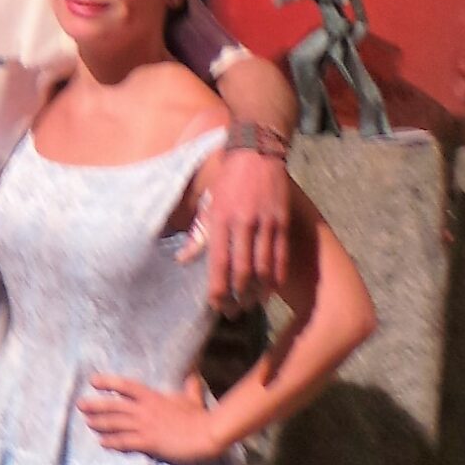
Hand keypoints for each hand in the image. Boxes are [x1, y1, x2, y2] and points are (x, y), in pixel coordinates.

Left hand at [78, 373, 220, 464]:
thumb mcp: (193, 398)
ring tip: (88, 423)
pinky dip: (111, 442)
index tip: (93, 381)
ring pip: (115, 423)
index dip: (108, 382)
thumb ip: (189, 386)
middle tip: (80, 405)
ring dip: (99, 423)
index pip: (126, 386)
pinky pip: (125, 442)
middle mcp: (145, 410)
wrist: (207, 434)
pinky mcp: (148, 442)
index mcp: (153, 397)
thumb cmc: (200, 416)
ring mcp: (145, 426)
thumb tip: (193, 374)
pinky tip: (102, 443)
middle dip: (95, 405)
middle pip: (114, 406)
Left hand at [184, 149, 288, 304]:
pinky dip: (276, 276)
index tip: (216, 305)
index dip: (218, 288)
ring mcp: (265, 222)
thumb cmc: (227, 180)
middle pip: (242, 270)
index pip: (219, 263)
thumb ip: (198, 234)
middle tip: (233, 312)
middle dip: (238, 296)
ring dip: (258, 291)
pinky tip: (271, 289)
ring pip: (264, 267)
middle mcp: (243, 223)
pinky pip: (281, 256)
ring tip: (251, 305)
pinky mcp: (282, 220)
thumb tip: (182, 260)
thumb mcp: (207, 203)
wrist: (256, 152)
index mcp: (220, 219)